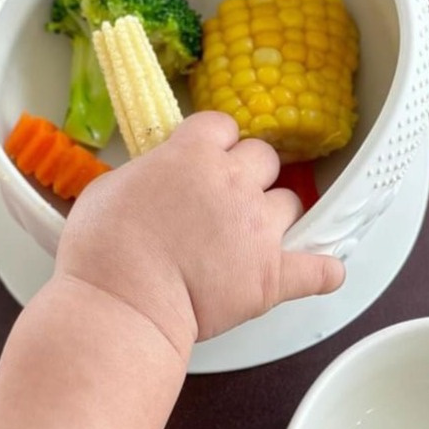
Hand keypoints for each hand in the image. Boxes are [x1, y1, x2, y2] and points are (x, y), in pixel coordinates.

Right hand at [54, 111, 344, 355]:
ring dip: (274, 216)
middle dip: (249, 175)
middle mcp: (235, 182)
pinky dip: (323, 272)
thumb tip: (154, 183)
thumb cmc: (103, 248)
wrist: (124, 301)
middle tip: (226, 202)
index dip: (217, 145)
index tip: (207, 162)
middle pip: (264, 158)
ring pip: (289, 204)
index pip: (224, 127)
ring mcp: (259, 229)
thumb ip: (146, 175)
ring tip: (252, 240)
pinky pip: (317, 270)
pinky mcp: (273, 276)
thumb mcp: (109, 188)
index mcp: (194, 154)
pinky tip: (325, 273)